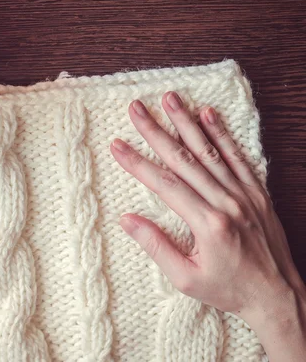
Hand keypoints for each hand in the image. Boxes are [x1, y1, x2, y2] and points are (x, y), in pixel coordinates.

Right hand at [110, 92, 305, 360]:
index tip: (118, 144)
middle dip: (156, 131)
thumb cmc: (229, 290)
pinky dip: (223, 134)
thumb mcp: (185, 278)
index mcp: (207, 224)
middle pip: (184, 159)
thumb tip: (126, 220)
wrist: (277, 296)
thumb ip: (156, 246)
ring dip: (188, 123)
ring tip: (171, 99)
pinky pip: (238, 157)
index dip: (138, 162)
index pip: (164, 184)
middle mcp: (226, 202)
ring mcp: (244, 194)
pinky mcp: (257, 192)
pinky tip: (210, 114)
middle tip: (137, 108)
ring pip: (210, 151)